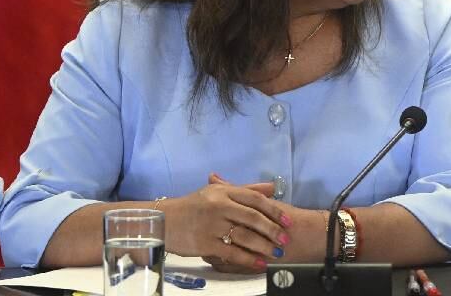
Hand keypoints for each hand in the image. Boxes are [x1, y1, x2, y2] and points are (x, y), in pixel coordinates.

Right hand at [161, 176, 290, 271]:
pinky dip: (247, 258)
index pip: (255, 199)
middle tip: (286, 239)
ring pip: (244, 236)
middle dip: (272, 230)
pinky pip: (231, 252)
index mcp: (224, 192)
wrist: (162, 221)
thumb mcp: (218, 192)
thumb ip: (246, 189)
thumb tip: (272, 187)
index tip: (288, 220)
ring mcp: (211, 225)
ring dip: (263, 246)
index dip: (274, 210)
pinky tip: (259, 263)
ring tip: (276, 252)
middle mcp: (219, 206)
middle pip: (253, 218)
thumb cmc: (194, 205)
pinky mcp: (204, 243)